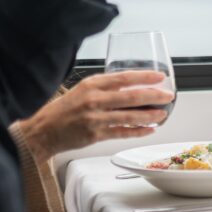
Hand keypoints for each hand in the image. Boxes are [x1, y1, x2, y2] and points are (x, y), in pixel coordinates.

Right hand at [15, 71, 173, 163]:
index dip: (145, 77)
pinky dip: (139, 131)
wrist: (43, 130)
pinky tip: (150, 129)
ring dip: (150, 115)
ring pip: (130, 116)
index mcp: (91, 85)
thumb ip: (105, 87)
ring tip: (163, 113)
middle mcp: (94, 100)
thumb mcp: (83, 90)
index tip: (160, 76)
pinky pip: (122, 132)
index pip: (123, 78)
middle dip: (154, 96)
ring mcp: (95, 118)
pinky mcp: (95, 134)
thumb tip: (134, 85)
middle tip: (169, 96)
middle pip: (131, 97)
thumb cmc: (64, 109)